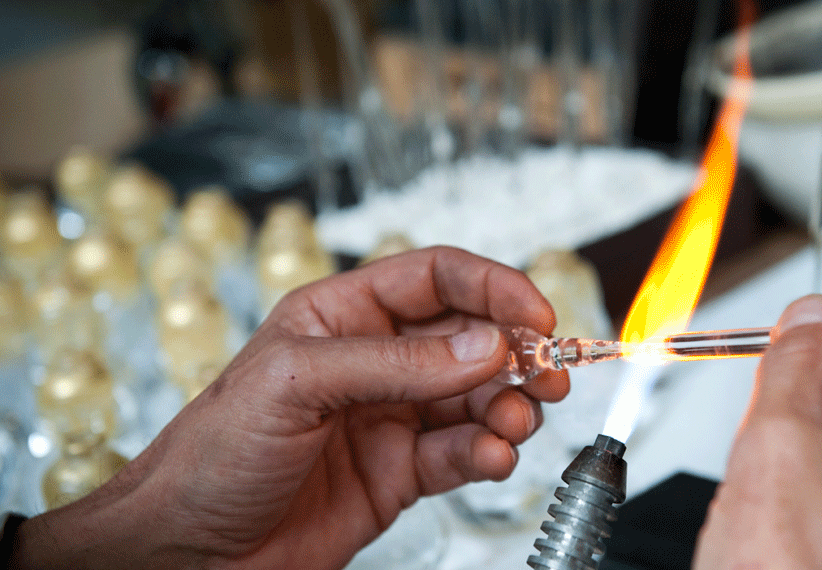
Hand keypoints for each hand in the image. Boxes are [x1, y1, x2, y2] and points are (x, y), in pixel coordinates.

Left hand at [13, 246, 568, 569]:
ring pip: (477, 398)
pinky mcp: (403, 473)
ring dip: (508, 408)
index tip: (536, 317)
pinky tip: (489, 459)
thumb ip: (395, 363)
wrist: (191, 552)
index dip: (493, 288)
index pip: (436, 278)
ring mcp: (393, 418)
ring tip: (515, 424)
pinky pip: (463, 454)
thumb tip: (483, 346)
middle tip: (546, 378)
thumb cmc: (213, 454)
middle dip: (516, 355)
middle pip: (470, 338)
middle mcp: (376, 360)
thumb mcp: (296, 384)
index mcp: (343, 316)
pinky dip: (487, 455)